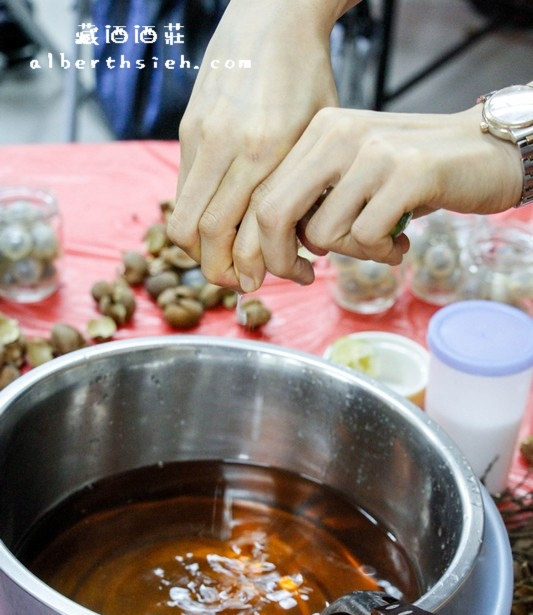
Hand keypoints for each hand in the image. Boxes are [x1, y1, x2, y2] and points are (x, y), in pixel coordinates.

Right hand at [167, 0, 345, 290]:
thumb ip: (303, 190)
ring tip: (228, 257)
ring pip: (182, 217)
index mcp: (265, 149)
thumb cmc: (308, 79)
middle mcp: (225, 144)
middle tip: (242, 281)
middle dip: (218, 270)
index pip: (240, 231)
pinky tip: (221, 221)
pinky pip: (182, 190)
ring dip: (200, 250)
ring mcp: (200, 136)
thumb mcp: (320, 136)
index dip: (247, 268)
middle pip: (202, 233)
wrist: (271, 17)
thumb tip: (291, 248)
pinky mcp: (187, 129)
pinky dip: (196, 218)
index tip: (263, 283)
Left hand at [240, 103, 522, 285]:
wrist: (488, 152)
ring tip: (383, 241)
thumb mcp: (355, 175)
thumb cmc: (416, 174)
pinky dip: (382, 252)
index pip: (262, 194)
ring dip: (351, 254)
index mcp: (320, 131)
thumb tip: (271, 250)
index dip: (258, 245)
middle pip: (274, 214)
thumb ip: (315, 199)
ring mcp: (373, 151)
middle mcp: (338, 133)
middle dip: (281, 260)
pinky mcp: (408, 172)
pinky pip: (366, 237)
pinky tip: (402, 240)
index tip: (275, 272)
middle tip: (305, 277)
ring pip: (322, 233)